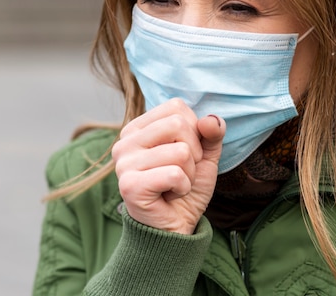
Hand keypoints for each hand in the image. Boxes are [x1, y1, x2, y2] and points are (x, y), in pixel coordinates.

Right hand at [112, 98, 225, 234]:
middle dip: (193, 152)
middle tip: (181, 172)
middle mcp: (124, 142)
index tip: (184, 155)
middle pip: (178, 124)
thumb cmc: (183, 188)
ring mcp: (123, 163)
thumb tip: (212, 119)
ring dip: (189, 174)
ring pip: (181, 151)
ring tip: (174, 185)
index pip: (175, 107)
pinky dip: (182, 187)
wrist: (172, 227)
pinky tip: (169, 195)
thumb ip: (210, 134)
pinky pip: (174, 174)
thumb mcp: (203, 157)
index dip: (193, 131)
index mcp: (137, 129)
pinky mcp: (129, 185)